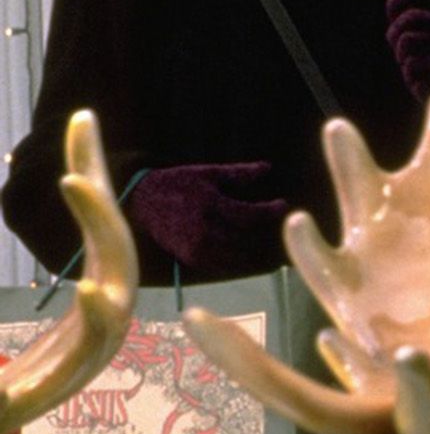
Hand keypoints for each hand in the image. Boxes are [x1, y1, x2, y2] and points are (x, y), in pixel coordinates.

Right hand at [124, 162, 289, 275]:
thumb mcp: (209, 173)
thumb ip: (239, 173)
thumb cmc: (179, 183)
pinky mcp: (189, 258)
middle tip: (276, 224)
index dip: (269, 211)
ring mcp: (195, 246)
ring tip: (265, 240)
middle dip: (263, 231)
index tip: (282, 205)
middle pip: (244, 237)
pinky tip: (245, 253)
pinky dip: (236, 260)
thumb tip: (268, 168)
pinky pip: (220, 265)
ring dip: (253, 248)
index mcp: (209, 204)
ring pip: (235, 254)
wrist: (142, 201)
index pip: (249, 214)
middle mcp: (203, 228)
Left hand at [385, 0, 429, 103]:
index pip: (411, 17)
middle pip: (407, 39)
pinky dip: (415, 84)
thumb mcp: (420, 35)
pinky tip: (426, 85)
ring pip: (410, 62)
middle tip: (406, 58)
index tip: (396, 39)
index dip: (395, 28)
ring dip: (407, 67)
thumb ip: (406, 18)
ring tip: (417, 70)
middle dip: (399, 50)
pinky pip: (416, 82)